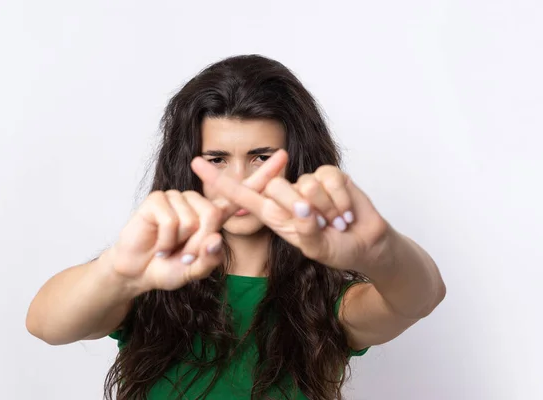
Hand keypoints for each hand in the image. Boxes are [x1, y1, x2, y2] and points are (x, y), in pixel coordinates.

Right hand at [107, 150, 288, 292]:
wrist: (136, 272)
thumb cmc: (168, 268)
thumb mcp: (195, 271)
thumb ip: (209, 260)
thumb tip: (216, 238)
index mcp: (213, 215)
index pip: (242, 194)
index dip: (263, 176)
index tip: (284, 157)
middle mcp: (198, 202)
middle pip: (213, 216)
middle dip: (198, 244)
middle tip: (182, 255)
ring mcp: (177, 197)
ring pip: (191, 221)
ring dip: (179, 245)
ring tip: (168, 248)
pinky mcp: (157, 199)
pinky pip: (170, 221)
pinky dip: (164, 241)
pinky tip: (157, 244)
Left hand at [191, 153, 389, 270]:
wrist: (367, 245)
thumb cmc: (337, 249)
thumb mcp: (316, 249)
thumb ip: (305, 231)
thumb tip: (302, 206)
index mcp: (274, 215)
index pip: (241, 196)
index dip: (219, 181)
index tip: (195, 164)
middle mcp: (286, 196)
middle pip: (275, 187)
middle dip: (299, 209)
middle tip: (321, 226)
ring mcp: (307, 183)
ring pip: (305, 185)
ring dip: (325, 210)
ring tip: (336, 223)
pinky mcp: (329, 174)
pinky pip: (328, 179)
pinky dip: (340, 200)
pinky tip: (346, 212)